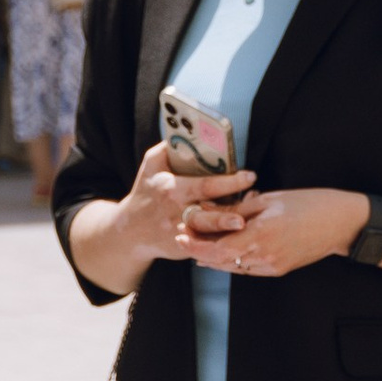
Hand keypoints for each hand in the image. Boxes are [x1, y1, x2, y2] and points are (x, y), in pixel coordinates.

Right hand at [126, 141, 252, 266]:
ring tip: (242, 224)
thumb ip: (168, 148)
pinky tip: (238, 235)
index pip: (204, 184)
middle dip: (228, 212)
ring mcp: (179, 232)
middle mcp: (176, 211)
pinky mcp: (182, 248)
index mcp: (171, 188)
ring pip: (206, 232)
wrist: (131, 230)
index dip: (229, 181)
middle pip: (206, 213)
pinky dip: (221, 240)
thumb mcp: (151, 165)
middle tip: (250, 205)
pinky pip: (205, 244)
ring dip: (224, 228)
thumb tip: (190, 132)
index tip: (250, 176)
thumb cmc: (146, 191)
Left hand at [186, 186, 366, 278]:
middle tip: (183, 239)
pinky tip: (223, 253)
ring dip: (213, 257)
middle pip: (221, 261)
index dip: (195, 244)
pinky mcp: (279, 270)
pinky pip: (247, 269)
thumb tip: (213, 210)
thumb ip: (240, 210)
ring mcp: (272, 266)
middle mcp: (264, 256)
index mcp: (260, 235)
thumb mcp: (270, 200)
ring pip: (232, 267)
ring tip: (198, 245)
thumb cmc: (308, 204)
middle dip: (199, 251)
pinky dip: (231, 261)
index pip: (217, 247)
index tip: (180, 235)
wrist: (341, 223)